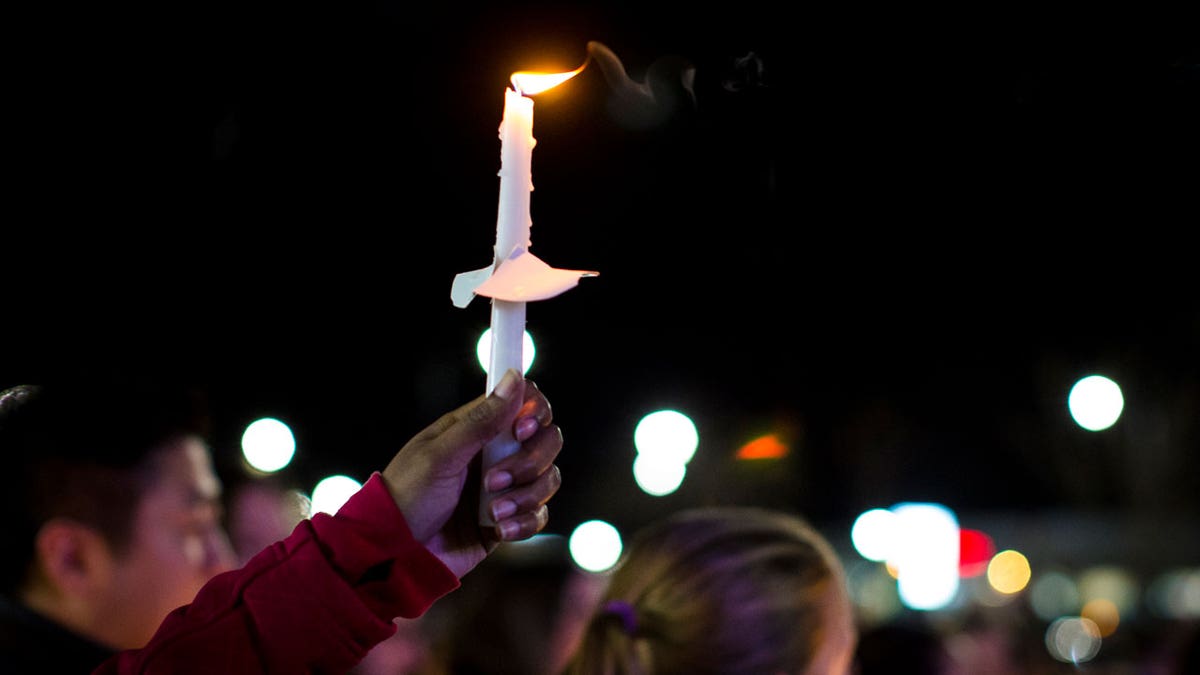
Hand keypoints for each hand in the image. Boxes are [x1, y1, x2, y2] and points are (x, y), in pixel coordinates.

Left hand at [380, 369, 561, 577]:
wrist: (396, 554)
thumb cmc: (407, 497)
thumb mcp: (440, 455)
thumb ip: (481, 420)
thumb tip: (514, 377)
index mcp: (476, 428)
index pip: (525, 402)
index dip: (535, 411)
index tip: (522, 429)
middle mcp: (495, 453)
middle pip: (546, 440)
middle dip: (531, 460)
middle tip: (494, 480)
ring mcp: (504, 487)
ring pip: (547, 478)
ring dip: (527, 496)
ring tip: (494, 512)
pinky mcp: (508, 520)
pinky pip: (538, 515)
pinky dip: (524, 523)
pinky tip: (499, 530)